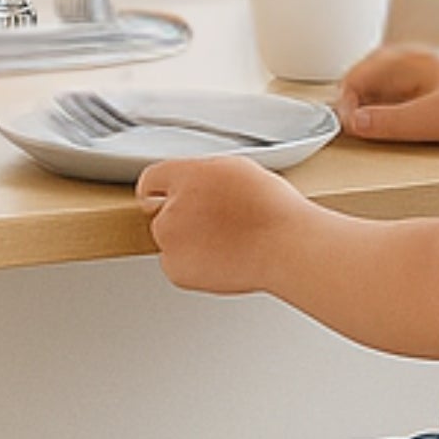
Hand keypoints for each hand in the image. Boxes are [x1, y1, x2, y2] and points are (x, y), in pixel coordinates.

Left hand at [136, 153, 307, 295]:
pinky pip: (176, 265)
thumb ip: (204, 175)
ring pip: (170, 240)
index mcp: (188, 176)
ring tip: (227, 243)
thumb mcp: (238, 170)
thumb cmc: (273, 211)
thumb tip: (194, 183)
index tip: (157, 196)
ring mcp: (170, 239)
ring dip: (188, 242)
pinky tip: (222, 260)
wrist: (286, 246)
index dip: (159, 190)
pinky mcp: (175, 268)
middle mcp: (173, 206)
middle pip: (161, 212)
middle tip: (217, 225)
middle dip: (181, 219)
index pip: (152, 179)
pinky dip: (193, 266)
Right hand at [336, 42, 438, 142]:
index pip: (358, 75)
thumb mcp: (430, 118)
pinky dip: (388, 106)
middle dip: (356, 101)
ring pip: (381, 83)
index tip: (349, 125)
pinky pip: (398, 91)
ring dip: (371, 104)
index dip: (347, 103)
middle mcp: (413, 61)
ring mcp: (423, 71)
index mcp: (408, 61)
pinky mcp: (433, 84)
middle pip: (367, 76)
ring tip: (369, 125)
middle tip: (353, 125)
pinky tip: (395, 122)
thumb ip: (390, 121)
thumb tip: (357, 123)